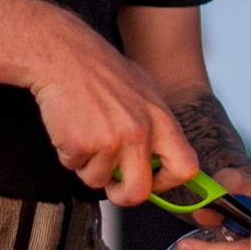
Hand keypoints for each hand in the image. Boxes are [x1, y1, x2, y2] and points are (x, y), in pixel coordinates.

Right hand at [31, 9, 197, 206]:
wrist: (64, 54)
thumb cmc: (101, 70)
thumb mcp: (144, 91)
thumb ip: (156, 126)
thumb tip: (164, 159)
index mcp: (161, 119)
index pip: (185, 167)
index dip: (168, 182)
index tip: (153, 180)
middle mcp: (140, 132)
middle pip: (140, 192)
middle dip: (123, 195)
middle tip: (113, 184)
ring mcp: (110, 140)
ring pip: (98, 181)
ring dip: (88, 166)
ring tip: (86, 133)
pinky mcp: (81, 144)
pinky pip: (74, 167)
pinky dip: (69, 154)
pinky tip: (71, 127)